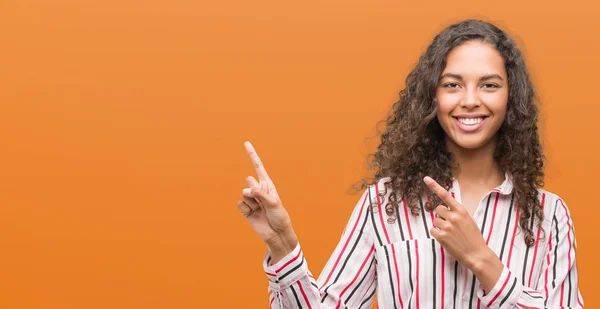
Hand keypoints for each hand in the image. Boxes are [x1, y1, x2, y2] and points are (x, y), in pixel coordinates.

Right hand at [237, 141, 297, 260]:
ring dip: (251, 201)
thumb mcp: (274, 202)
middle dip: (253, 189)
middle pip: (249, 181)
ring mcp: (252, 200)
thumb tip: (246, 190)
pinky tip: (253, 214)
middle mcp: (258, 190)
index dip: (252, 155)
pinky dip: (246, 208)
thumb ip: (260, 194)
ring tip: (259, 209)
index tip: (246, 143)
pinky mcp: (246, 210)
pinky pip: (240, 204)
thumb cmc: (279, 216)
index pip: (258, 167)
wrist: (277, 233)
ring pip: (244, 193)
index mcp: (267, 185)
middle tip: (260, 200)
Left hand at [423, 176, 489, 269]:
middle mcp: (453, 217)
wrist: (476, 254)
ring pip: (435, 220)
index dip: (434, 186)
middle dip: (442, 215)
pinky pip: (433, 230)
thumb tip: (445, 209)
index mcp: (461, 211)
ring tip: (451, 233)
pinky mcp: (441, 236)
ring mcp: (447, 226)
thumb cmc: (473, 237)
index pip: (446, 195)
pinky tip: (447, 238)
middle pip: (438, 209)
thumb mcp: (469, 220)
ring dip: (440, 225)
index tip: (425, 178)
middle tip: (451, 224)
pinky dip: (437, 234)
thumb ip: (457, 212)